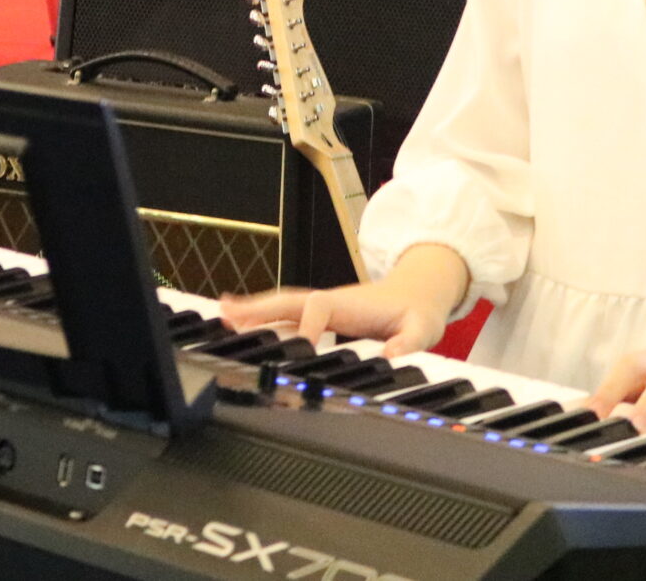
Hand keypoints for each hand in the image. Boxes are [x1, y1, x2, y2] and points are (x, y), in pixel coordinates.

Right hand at [219, 272, 453, 359]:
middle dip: (259, 309)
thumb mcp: (423, 327)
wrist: (420, 291)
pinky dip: (262, 314)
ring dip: (253, 310)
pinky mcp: (322, 313)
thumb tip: (392, 354)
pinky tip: (241, 319)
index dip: (305, 327)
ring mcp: (324, 306)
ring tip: (222, 315)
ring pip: (282, 305)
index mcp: (351, 305)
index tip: (299, 348)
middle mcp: (331, 301)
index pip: (317, 309)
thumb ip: (410, 341)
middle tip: (227, 316)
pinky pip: (287, 312)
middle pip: (287, 301)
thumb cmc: (418, 311)